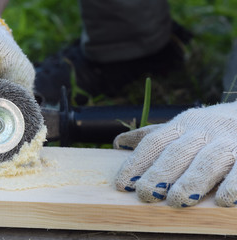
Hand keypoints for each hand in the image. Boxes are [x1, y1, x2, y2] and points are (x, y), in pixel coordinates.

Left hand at [114, 102, 236, 206]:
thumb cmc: (207, 127)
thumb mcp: (180, 125)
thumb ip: (152, 136)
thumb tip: (119, 143)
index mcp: (182, 125)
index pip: (154, 142)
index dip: (136, 162)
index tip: (122, 183)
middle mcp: (203, 131)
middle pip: (177, 152)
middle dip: (160, 174)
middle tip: (146, 193)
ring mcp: (228, 142)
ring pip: (208, 161)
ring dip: (191, 181)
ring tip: (177, 201)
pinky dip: (233, 185)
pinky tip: (223, 200)